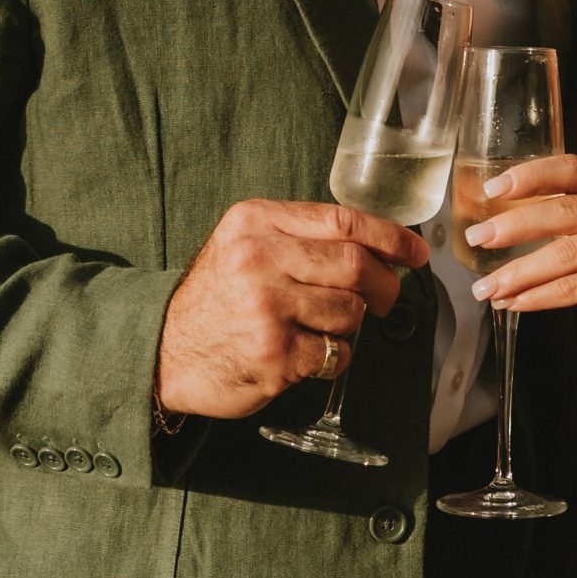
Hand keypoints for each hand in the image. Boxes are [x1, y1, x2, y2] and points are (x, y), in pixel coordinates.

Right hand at [157, 200, 428, 420]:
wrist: (160, 349)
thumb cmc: (214, 298)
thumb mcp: (243, 245)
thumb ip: (299, 237)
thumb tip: (379, 246)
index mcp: (256, 222)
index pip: (343, 221)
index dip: (390, 237)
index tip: (415, 253)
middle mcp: (260, 258)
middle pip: (356, 265)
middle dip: (384, 286)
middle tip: (385, 299)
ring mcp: (267, 307)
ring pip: (351, 312)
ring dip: (351, 325)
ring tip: (322, 328)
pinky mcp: (274, 353)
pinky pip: (336, 352)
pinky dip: (334, 356)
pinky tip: (308, 354)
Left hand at [461, 155, 576, 365]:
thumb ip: (569, 220)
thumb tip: (498, 221)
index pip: (572, 169)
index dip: (530, 176)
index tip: (492, 189)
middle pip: (562, 211)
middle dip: (512, 227)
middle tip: (476, 239)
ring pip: (563, 255)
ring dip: (517, 273)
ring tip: (486, 287)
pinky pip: (573, 288)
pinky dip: (537, 297)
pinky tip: (513, 303)